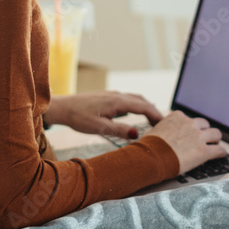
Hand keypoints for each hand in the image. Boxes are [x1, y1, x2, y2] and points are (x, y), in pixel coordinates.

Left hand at [44, 90, 163, 138]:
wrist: (63, 107)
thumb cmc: (78, 118)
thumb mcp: (99, 127)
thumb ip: (119, 130)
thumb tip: (137, 133)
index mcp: (117, 102)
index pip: (142, 106)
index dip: (155, 114)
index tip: (165, 123)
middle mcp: (117, 95)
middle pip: (141, 100)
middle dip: (153, 110)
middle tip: (163, 123)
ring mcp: (112, 95)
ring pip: (134, 98)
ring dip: (145, 107)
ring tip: (152, 119)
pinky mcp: (107, 97)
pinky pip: (127, 99)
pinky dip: (137, 105)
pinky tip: (135, 113)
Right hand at [149, 111, 225, 173]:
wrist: (151, 159)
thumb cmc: (149, 147)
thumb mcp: (154, 130)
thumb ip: (163, 127)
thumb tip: (161, 131)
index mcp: (178, 116)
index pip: (190, 119)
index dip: (192, 128)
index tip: (192, 133)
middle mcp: (190, 123)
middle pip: (205, 124)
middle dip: (205, 132)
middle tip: (205, 139)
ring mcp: (198, 137)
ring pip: (216, 134)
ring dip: (215, 140)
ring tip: (215, 145)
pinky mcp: (204, 151)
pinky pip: (219, 150)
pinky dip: (221, 152)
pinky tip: (221, 155)